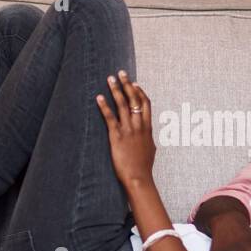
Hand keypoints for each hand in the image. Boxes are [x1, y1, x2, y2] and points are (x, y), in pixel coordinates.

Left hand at [95, 70, 155, 184]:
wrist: (139, 177)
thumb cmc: (144, 167)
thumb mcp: (151, 150)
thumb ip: (149, 141)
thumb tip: (150, 139)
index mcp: (147, 128)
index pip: (146, 104)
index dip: (140, 92)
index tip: (135, 83)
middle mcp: (139, 125)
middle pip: (134, 99)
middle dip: (127, 84)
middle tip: (121, 73)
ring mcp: (128, 130)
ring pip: (122, 104)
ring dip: (116, 90)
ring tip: (110, 79)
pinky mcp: (117, 136)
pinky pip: (110, 117)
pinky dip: (104, 106)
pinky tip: (99, 97)